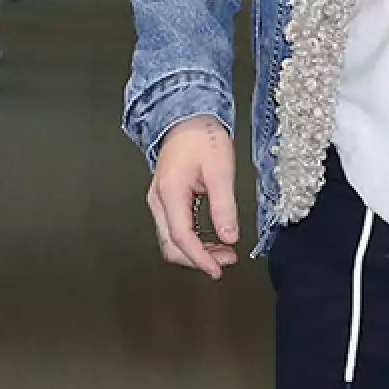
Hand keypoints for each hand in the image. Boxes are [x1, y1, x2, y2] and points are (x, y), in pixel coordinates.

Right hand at [148, 117, 239, 278]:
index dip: (199, 258)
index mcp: (170, 193)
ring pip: (171, 240)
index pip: (181, 237)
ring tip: (224, 252)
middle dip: (198, 258)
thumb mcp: (220, 171)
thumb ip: (224, 207)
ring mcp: (160, 201)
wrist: (188, 119)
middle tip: (226, 260)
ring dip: (196, 251)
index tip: (217, 270)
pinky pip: (175, 229)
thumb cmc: (203, 138)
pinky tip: (212, 240)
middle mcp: (159, 200)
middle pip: (171, 245)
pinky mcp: (166, 200)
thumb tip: (229, 237)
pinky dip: (193, 240)